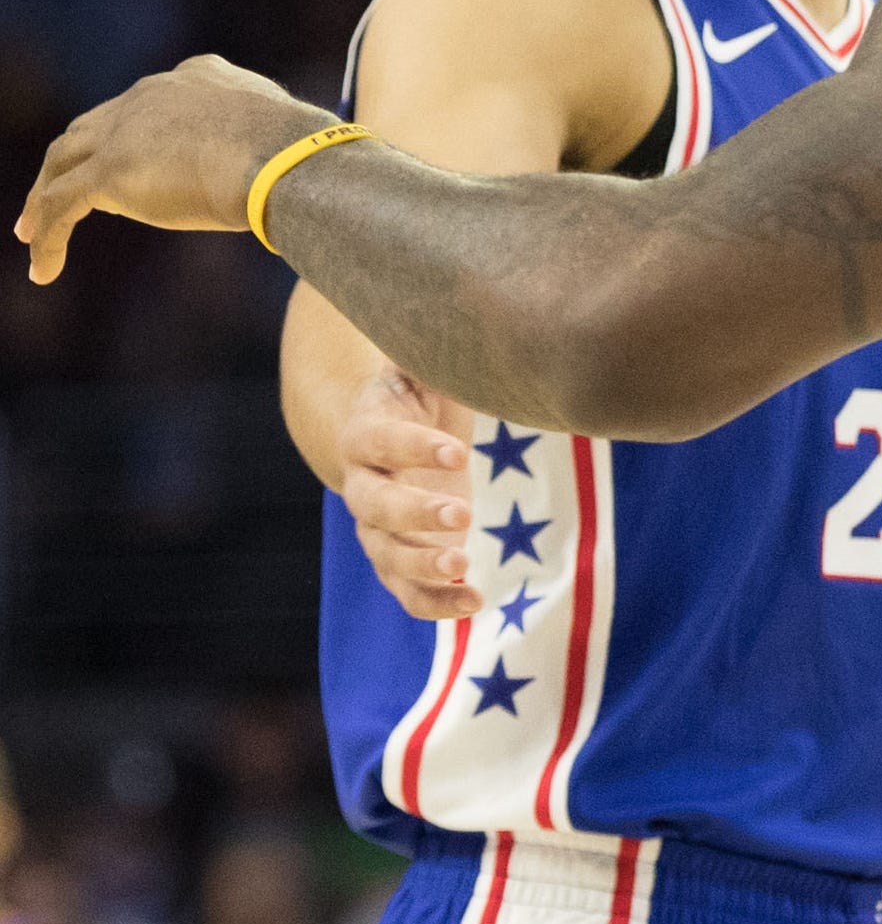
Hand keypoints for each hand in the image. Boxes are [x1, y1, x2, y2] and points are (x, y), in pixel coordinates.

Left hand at [14, 56, 327, 283]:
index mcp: (198, 78)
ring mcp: (126, 130)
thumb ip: (288, 154)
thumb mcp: (296, 144)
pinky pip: (62, 206)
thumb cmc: (312, 154)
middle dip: (72, 161)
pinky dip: (48, 238)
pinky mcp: (111, 171)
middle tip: (60, 191)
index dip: (132, 133)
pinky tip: (43, 271)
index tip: (132, 160)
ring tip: (30, 232)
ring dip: (42, 198)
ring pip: (62, 164)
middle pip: (91, 128)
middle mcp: (152, 94)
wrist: (289, 156)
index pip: (148, 104)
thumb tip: (329, 182)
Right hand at [339, 367, 481, 620]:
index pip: (380, 439)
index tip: (457, 449)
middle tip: (462, 513)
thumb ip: (438, 350)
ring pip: (386, 554)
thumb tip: (472, 321)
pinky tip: (475, 602)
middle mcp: (363, 483)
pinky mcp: (399, 558)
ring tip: (464, 565)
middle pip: (374, 505)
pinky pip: (406, 590)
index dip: (413, 445)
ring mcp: (378, 527)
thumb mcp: (424, 367)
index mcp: (366, 430)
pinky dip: (435, 602)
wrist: (389, 436)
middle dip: (415, 511)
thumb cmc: (418, 394)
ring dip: (423, 564)